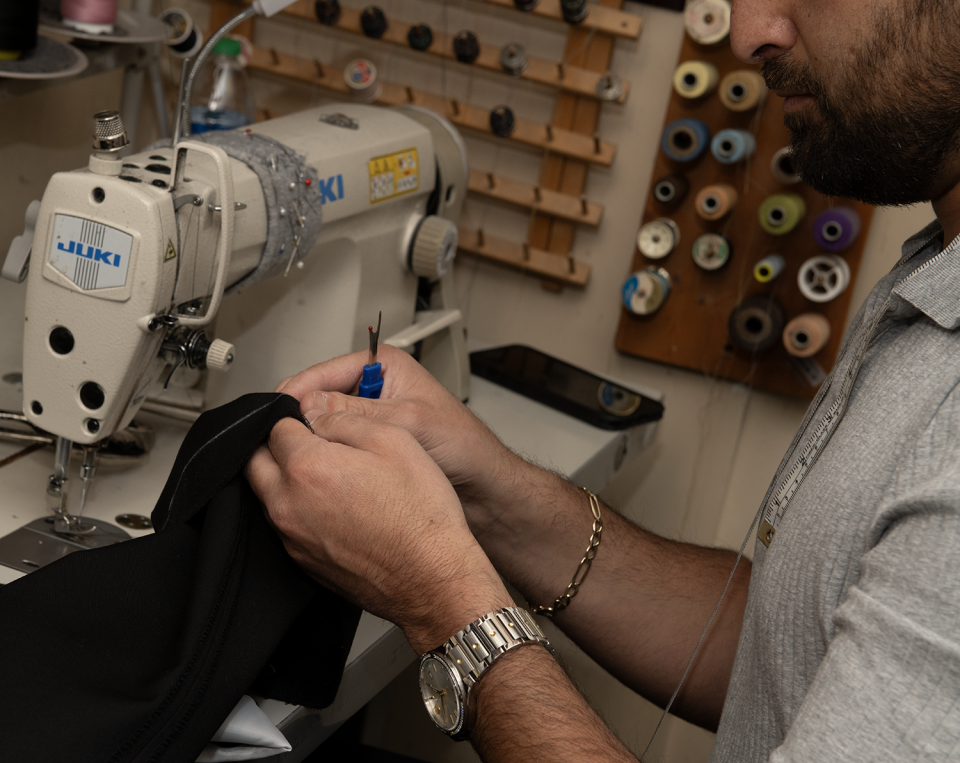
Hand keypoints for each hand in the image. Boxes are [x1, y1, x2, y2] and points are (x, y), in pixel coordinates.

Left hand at [246, 408, 512, 653]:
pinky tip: (337, 510)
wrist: (432, 578)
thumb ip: (345, 418)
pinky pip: (287, 527)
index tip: (316, 418)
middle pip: (257, 462)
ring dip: (285, 480)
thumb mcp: (394, 440)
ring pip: (267, 496)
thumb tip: (317, 411)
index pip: (276, 426)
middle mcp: (288, 504)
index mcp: (306, 467)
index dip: (298, 415)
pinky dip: (300, 512)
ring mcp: (292, 538)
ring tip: (329, 476)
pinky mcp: (303, 563)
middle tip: (310, 442)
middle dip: (276, 446)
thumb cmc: (420, 514)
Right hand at [275, 346, 525, 537]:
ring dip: (313, 439)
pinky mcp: (371, 443)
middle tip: (280, 440)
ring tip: (296, 455)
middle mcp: (375, 386)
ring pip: (324, 424)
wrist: (484, 489)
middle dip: (301, 418)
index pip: (323, 371)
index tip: (274, 417)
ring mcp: (371, 417)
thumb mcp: (408, 423)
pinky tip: (318, 469)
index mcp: (386, 365)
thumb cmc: (464, 448)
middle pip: (317, 396)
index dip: (296, 394)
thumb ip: (357, 413)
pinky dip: (326, 455)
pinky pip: (336, 445)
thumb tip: (309, 407)